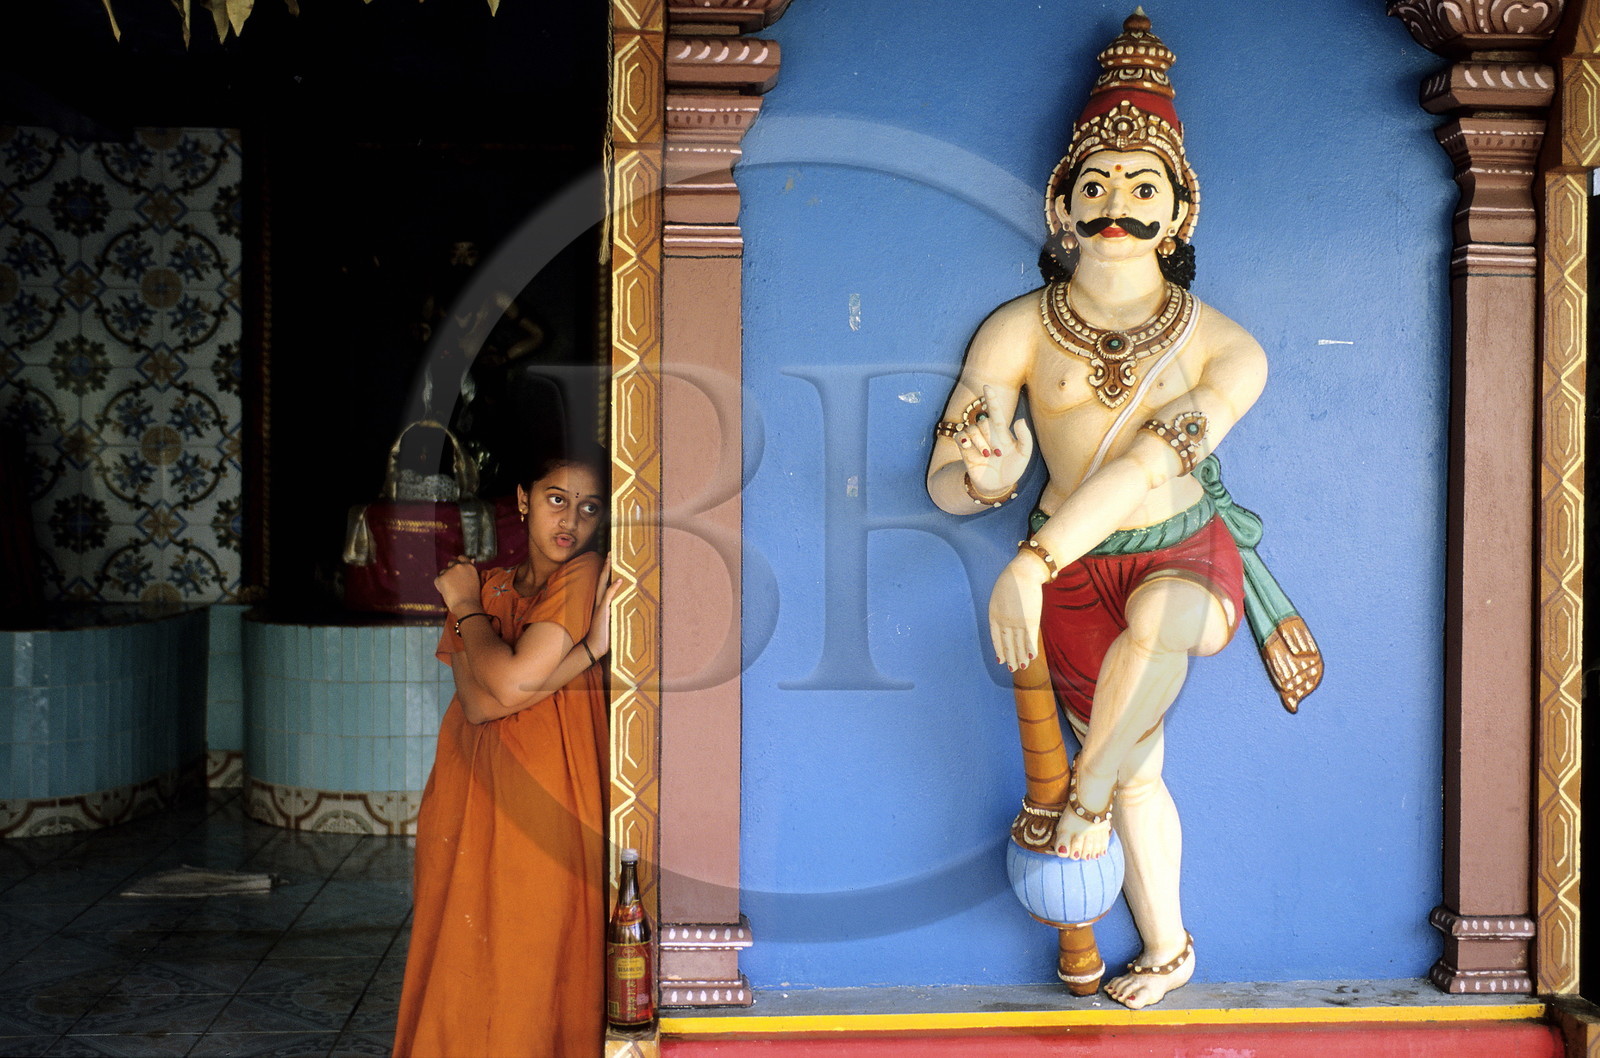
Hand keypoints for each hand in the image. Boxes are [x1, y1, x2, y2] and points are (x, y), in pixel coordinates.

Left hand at [434, 555, 480, 615]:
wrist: (466, 606)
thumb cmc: (472, 596)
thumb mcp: (475, 580)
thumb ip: (470, 570)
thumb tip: (471, 560)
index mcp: (468, 566)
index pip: (461, 558)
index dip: (459, 563)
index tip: (458, 569)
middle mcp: (459, 566)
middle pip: (451, 563)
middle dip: (451, 570)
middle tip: (454, 582)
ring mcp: (449, 571)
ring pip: (443, 572)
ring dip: (445, 578)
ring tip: (452, 590)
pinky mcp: (440, 578)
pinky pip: (438, 580)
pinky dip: (440, 586)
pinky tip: (447, 593)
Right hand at [583, 559, 622, 661]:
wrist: (593, 647)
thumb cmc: (603, 636)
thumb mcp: (610, 621)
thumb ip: (613, 612)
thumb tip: (623, 607)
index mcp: (600, 603)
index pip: (603, 583)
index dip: (606, 571)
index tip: (610, 559)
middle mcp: (599, 601)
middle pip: (602, 579)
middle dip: (606, 565)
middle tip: (610, 552)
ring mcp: (600, 606)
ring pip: (603, 584)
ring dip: (607, 571)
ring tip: (611, 558)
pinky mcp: (603, 612)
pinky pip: (608, 597)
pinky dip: (613, 588)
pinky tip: (619, 580)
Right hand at [956, 385, 1033, 497]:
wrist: (998, 486)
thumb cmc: (1012, 469)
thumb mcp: (1024, 454)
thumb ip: (1025, 437)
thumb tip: (1019, 420)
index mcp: (1001, 432)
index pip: (995, 411)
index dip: (991, 398)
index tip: (987, 386)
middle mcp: (987, 434)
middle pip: (982, 422)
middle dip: (989, 436)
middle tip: (997, 454)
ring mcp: (975, 441)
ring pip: (971, 430)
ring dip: (980, 443)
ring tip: (987, 456)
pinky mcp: (965, 450)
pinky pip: (958, 437)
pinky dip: (962, 439)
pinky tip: (966, 445)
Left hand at [989, 551, 1048, 671]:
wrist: (1023, 572)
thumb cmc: (1011, 581)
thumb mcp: (998, 596)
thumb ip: (1000, 610)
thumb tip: (1005, 622)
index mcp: (993, 615)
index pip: (995, 638)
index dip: (999, 650)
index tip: (1001, 660)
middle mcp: (1004, 622)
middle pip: (1008, 643)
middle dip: (1011, 657)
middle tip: (1013, 669)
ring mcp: (1017, 621)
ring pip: (1019, 644)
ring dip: (1021, 657)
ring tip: (1023, 667)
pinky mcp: (1030, 619)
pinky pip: (1030, 638)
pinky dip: (1031, 648)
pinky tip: (1032, 657)